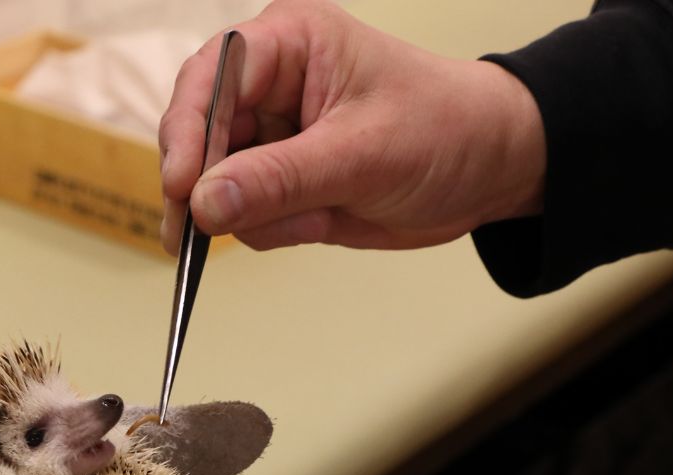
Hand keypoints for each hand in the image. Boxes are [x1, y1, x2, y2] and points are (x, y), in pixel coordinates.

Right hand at [159, 0, 545, 252]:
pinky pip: (242, 216)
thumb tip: (205, 202)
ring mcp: (269, 137)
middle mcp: (267, 85)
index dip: (187, 130)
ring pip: (214, 184)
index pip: (211, 78)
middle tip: (197, 234)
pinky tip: (321, 221)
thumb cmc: (446, 129)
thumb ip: (280, 180)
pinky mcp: (276, 182)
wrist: (491, 169)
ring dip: (253, 215)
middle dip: (205, 186)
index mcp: (289, 43)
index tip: (181, 186)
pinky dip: (273, 230)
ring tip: (314, 218)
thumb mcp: (363, 155)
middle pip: (197, 134)